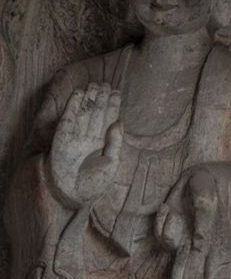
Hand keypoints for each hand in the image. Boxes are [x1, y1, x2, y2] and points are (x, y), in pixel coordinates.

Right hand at [49, 83, 123, 207]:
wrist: (73, 195)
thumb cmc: (94, 183)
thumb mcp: (112, 164)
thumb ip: (116, 142)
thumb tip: (120, 122)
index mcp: (103, 143)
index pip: (109, 120)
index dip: (113, 106)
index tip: (117, 92)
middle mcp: (89, 137)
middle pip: (97, 113)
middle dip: (102, 98)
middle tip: (106, 84)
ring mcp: (76, 136)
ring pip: (84, 112)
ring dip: (89, 98)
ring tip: (94, 85)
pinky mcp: (62, 137)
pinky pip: (68, 118)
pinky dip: (73, 105)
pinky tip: (78, 93)